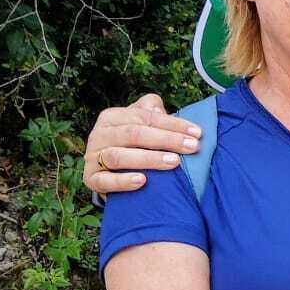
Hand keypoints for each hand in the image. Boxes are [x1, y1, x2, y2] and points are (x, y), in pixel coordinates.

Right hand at [82, 94, 199, 194]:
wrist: (111, 173)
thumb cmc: (134, 144)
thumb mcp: (142, 125)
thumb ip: (151, 112)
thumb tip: (158, 107)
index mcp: (112, 117)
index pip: (145, 117)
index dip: (173, 124)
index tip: (197, 133)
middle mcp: (99, 134)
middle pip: (134, 134)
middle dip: (166, 140)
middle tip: (192, 147)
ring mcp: (93, 157)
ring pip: (119, 156)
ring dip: (148, 159)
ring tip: (174, 162)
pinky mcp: (91, 179)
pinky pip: (105, 180)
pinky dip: (123, 181)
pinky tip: (142, 181)